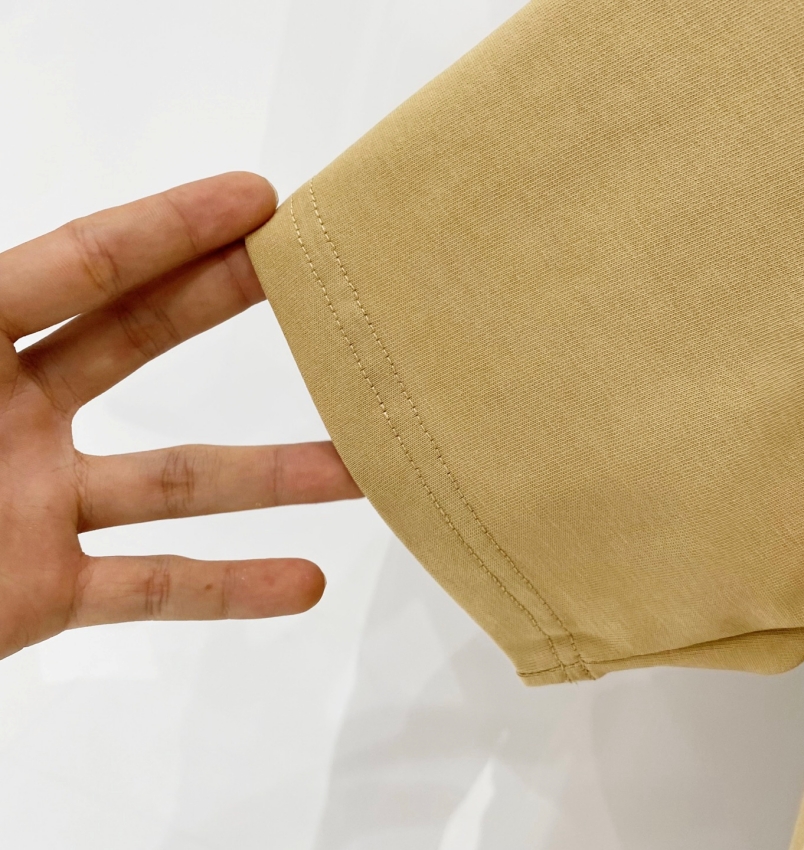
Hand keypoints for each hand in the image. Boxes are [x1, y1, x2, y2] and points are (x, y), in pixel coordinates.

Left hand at [0, 172, 362, 659]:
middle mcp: (11, 414)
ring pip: (178, 479)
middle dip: (229, 299)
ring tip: (359, 460)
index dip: (172, 227)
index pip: (81, 266)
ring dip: (274, 473)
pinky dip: (232, 589)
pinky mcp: (44, 593)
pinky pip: (155, 586)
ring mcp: (39, 504)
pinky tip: (302, 583)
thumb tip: (0, 261)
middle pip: (140, 341)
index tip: (259, 202)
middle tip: (314, 275)